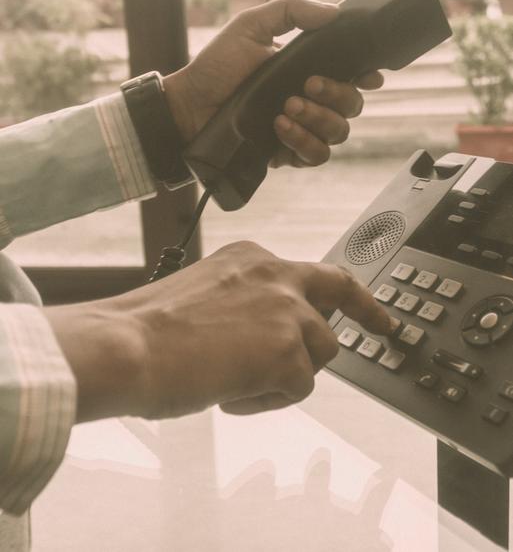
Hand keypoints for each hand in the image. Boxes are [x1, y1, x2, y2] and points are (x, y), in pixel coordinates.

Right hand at [46, 242, 392, 421]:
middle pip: (341, 292)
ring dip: (286, 373)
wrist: (127, 345)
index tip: (356, 301)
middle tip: (384, 326)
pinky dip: (265, 400)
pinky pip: (297, 389)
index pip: (308, 271)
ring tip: (235, 379)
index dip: (333, 292)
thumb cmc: (149, 327)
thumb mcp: (207, 294)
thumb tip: (264, 334)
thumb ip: (246, 303)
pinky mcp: (290, 352)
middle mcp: (277, 274)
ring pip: (319, 352)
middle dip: (369, 311)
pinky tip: (228, 393)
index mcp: (253, 258)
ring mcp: (288, 311)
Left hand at [164, 0, 382, 167]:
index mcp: (308, 70)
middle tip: (306, 85)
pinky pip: (316, 156)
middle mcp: (311, 102)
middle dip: (336, 95)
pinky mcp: (287, 154)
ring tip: (286, 108)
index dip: (367, 76)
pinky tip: (280, 128)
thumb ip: (291, 11)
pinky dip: (304, 143)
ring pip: (338, 133)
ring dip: (318, 119)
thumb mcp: (251, 26)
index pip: (352, 76)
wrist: (190, 105)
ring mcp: (301, 129)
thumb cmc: (218, 65)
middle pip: (352, 106)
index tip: (367, 74)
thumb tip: (335, 12)